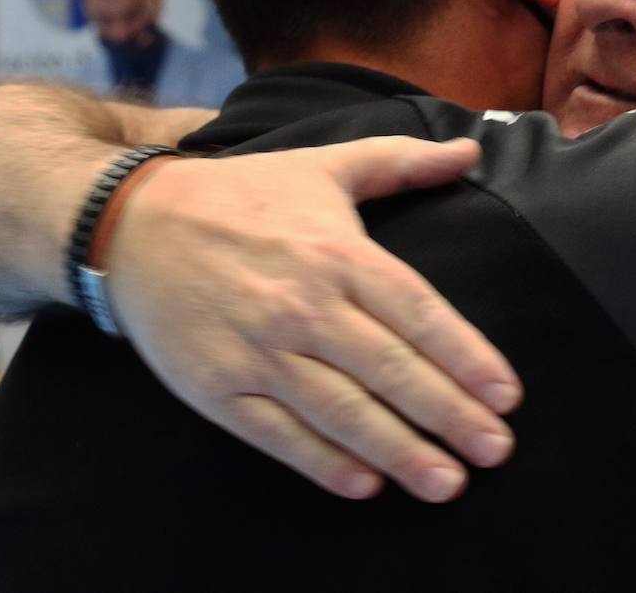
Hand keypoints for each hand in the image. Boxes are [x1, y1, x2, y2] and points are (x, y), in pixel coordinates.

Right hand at [104, 136, 522, 501]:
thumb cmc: (241, 196)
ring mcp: (258, 350)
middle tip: (495, 451)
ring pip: (341, 410)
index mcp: (338, 252)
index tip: (506, 395)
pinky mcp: (215, 386)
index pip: (419, 312)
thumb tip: (470, 151)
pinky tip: (364, 484)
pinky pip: (277, 434)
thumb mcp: (324, 166)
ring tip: (446, 482)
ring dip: (398, 451)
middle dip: (449, 415)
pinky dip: (321, 462)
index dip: (467, 357)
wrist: (129, 223)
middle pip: (390, 369)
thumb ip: (401, 161)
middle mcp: (304, 304)